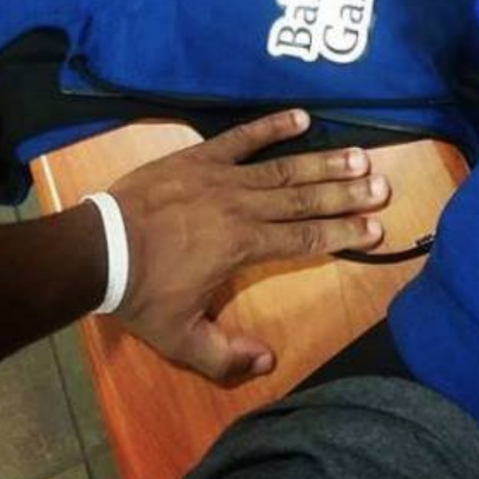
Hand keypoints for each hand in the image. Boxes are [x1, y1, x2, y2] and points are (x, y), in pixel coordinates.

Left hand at [107, 110, 388, 381]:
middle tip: (381, 186)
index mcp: (244, 246)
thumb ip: (223, 355)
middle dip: (346, 195)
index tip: (375, 228)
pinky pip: (242, 138)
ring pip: (283, 169)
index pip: (306, 240)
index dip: (343, 234)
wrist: (96, 249)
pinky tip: (302, 117)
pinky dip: (272, 126)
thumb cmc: (141, 294)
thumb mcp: (179, 339)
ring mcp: (222, 177)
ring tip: (359, 156)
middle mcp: (243, 207)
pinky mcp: (201, 157)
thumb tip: (268, 361)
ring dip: (323, 162)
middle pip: (305, 200)